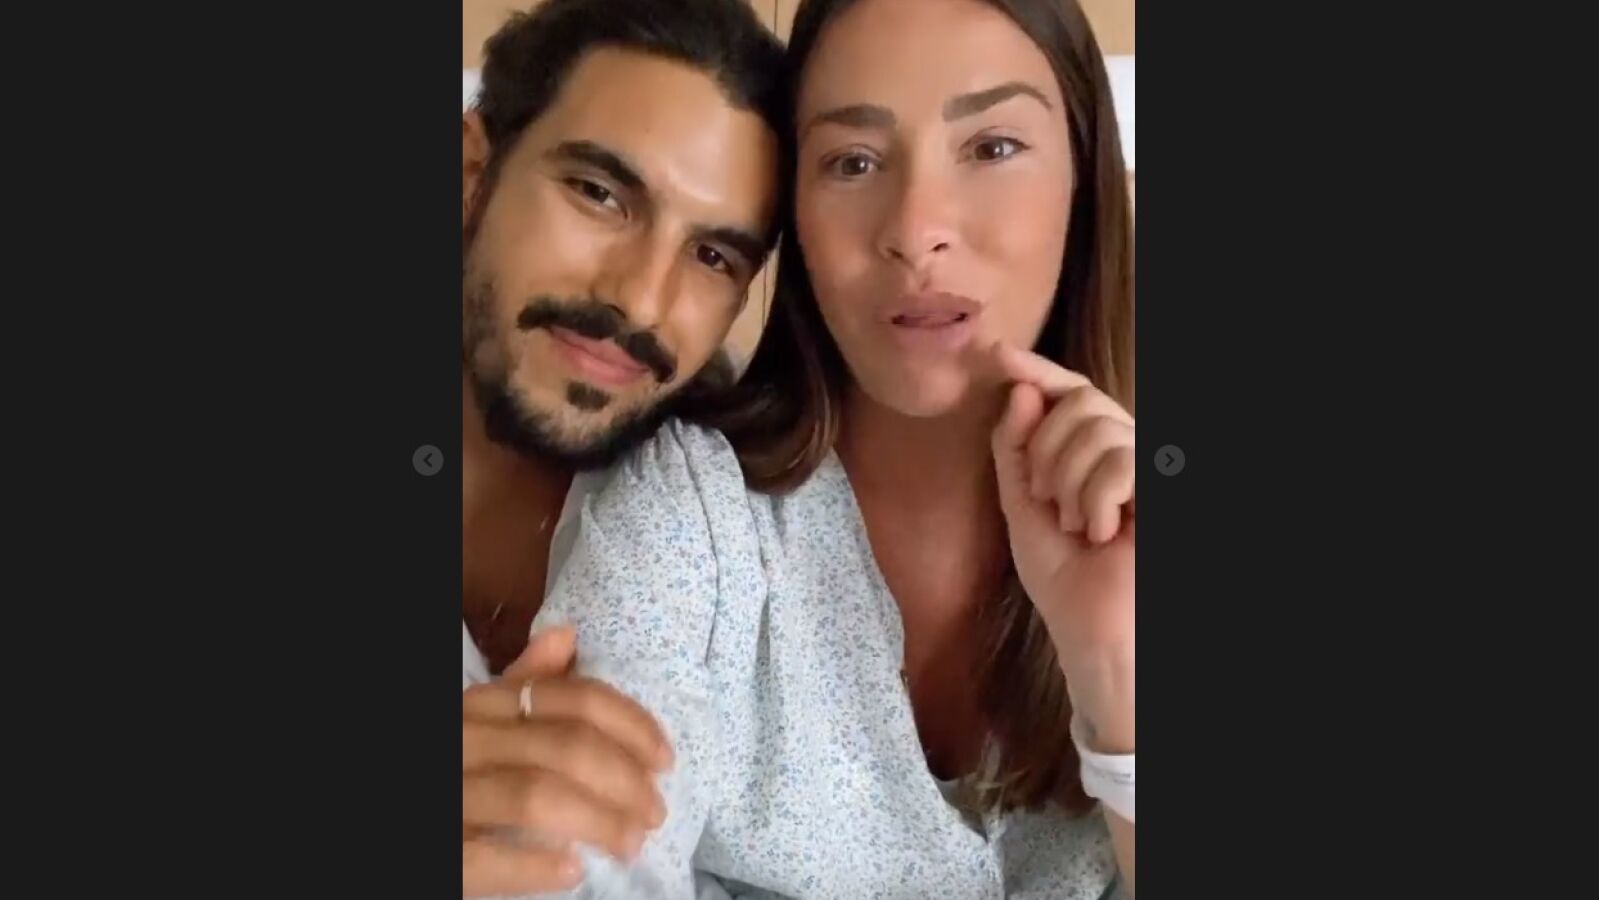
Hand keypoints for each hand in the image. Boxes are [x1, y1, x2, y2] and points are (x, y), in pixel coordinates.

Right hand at [462, 626, 673, 896]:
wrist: (392, 817)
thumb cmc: (448, 766)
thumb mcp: (474, 718)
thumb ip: (521, 683)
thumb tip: (567, 635)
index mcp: (481, 706)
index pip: (570, 699)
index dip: (630, 725)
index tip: (665, 759)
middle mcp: (464, 740)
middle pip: (565, 746)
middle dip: (625, 779)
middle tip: (656, 813)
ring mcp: (447, 794)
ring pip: (537, 795)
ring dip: (599, 821)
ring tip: (631, 844)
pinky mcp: (436, 851)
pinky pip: (487, 858)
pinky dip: (536, 866)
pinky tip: (571, 871)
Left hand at [988, 344, 1133, 748]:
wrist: (1094, 631)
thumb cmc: (1064, 579)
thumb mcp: (1023, 506)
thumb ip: (1016, 449)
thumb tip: (1022, 391)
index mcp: (1091, 452)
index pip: (1070, 392)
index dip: (1038, 368)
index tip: (996, 354)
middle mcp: (1125, 450)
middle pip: (1080, 401)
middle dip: (1047, 451)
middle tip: (1049, 504)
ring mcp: (1148, 466)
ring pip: (1098, 429)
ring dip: (1070, 484)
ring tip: (1079, 528)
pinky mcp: (1162, 485)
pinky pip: (1121, 461)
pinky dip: (1097, 501)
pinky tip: (1103, 533)